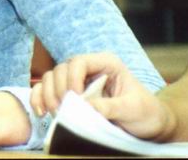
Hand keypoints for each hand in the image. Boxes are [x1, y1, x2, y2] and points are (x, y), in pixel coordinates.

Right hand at [30, 52, 172, 139]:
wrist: (148, 125)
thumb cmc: (146, 112)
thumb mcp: (132, 109)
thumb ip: (109, 107)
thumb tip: (84, 107)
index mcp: (106, 63)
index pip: (79, 61)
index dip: (73, 77)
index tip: (75, 97)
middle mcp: (89, 68)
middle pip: (61, 70)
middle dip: (58, 90)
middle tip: (63, 110)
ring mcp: (77, 80)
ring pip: (50, 79)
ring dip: (47, 96)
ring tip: (55, 113)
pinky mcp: (69, 94)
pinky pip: (46, 91)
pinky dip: (39, 99)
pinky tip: (40, 112)